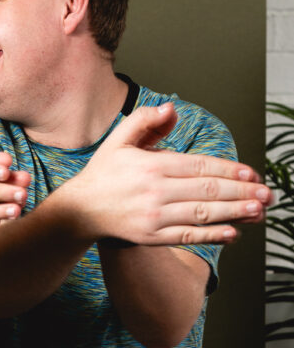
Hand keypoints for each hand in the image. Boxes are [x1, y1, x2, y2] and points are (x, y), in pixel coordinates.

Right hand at [64, 103, 270, 244]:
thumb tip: (173, 110)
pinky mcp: (151, 236)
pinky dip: (212, 236)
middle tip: (267, 194)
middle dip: (241, 193)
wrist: (80, 210)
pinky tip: (232, 233)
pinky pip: (187, 236)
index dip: (229, 170)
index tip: (252, 174)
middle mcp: (154, 191)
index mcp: (151, 165)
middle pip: (207, 191)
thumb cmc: (104, 173)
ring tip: (259, 211)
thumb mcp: (119, 139)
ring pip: (202, 214)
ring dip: (235, 214)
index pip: (199, 166)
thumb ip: (146, 121)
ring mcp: (153, 216)